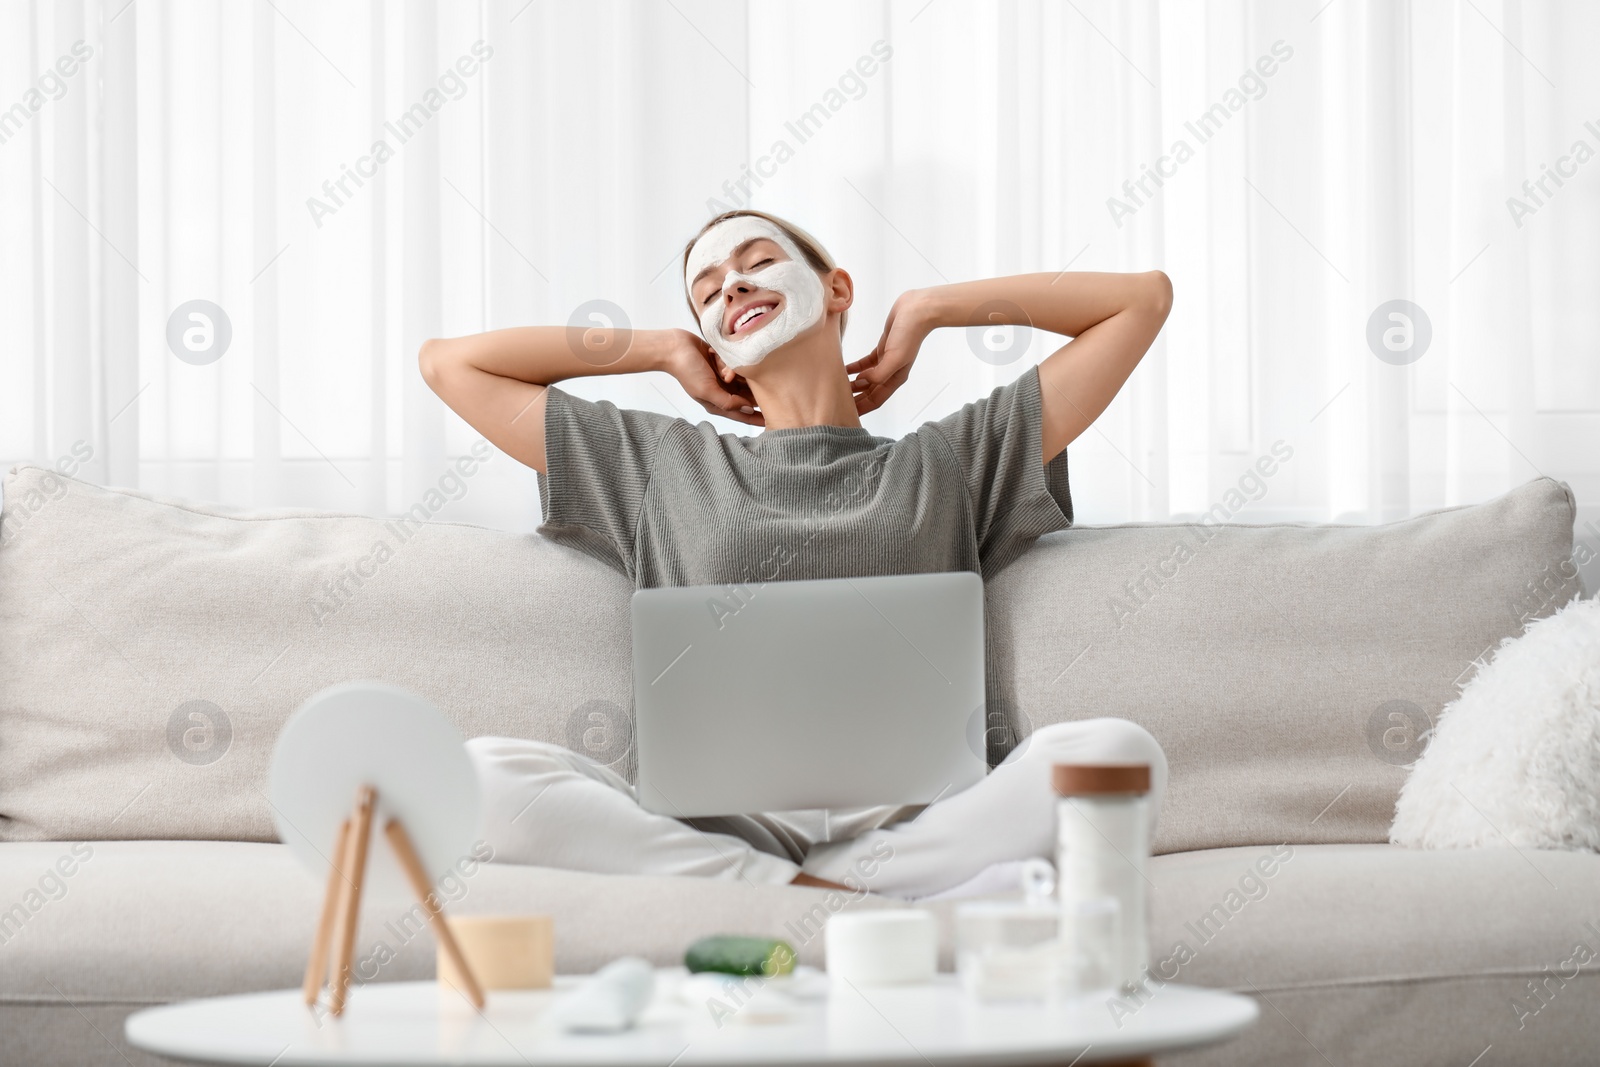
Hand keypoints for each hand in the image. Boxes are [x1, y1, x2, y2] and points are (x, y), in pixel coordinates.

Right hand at [657, 329, 762, 425]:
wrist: (674, 347)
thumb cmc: (687, 370)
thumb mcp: (707, 391)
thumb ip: (728, 402)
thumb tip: (749, 409)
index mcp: (717, 403)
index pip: (742, 414)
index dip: (757, 418)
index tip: (776, 421)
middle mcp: (722, 391)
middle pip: (747, 396)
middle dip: (750, 390)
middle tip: (765, 387)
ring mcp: (723, 377)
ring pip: (743, 378)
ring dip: (736, 372)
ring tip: (722, 367)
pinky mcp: (724, 363)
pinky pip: (736, 364)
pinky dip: (728, 361)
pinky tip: (714, 356)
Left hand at [847, 290, 933, 414]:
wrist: (917, 310)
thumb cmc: (909, 334)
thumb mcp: (895, 357)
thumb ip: (879, 374)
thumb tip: (861, 382)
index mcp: (896, 379)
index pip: (876, 400)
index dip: (862, 408)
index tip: (847, 414)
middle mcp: (891, 372)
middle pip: (870, 392)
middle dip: (855, 399)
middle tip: (838, 403)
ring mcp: (886, 360)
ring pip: (866, 378)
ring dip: (854, 384)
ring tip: (838, 387)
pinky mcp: (882, 348)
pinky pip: (865, 363)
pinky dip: (855, 368)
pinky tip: (844, 369)